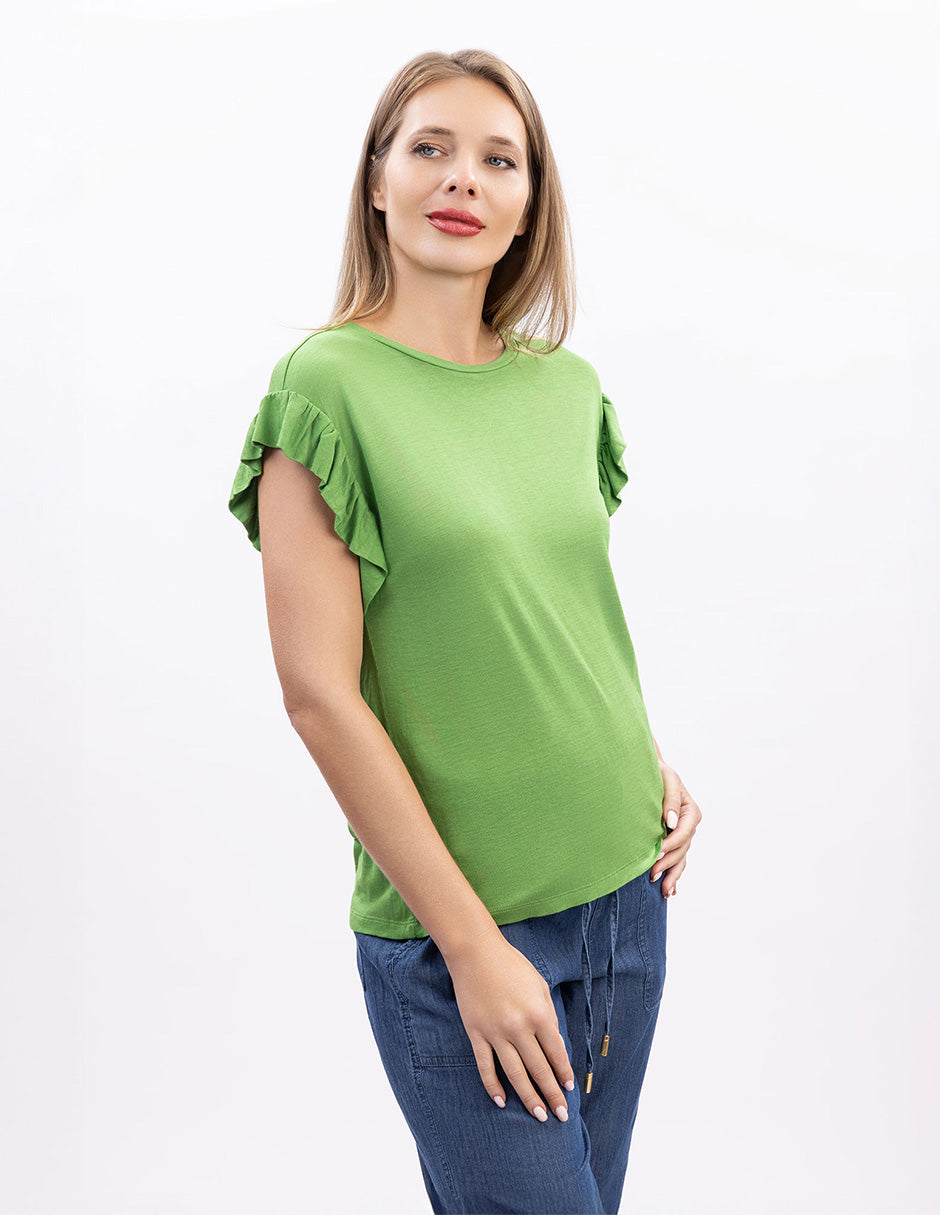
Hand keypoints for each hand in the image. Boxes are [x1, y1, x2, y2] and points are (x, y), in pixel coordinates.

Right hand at [445, 934, 574, 1122]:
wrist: (476, 953)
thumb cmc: (512, 965)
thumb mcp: (540, 985)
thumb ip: (549, 1015)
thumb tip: (554, 1044)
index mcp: (539, 1014)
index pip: (556, 1053)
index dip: (564, 1073)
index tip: (569, 1088)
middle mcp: (519, 1027)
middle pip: (539, 1069)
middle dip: (552, 1094)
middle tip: (561, 1114)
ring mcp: (496, 1033)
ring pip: (515, 1074)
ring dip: (529, 1098)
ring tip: (539, 1115)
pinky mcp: (476, 1033)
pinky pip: (486, 1066)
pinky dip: (493, 1085)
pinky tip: (501, 1101)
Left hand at [652, 760, 701, 897]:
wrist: (650, 773)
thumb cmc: (658, 772)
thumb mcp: (667, 779)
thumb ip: (671, 800)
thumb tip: (671, 822)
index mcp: (691, 811)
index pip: (684, 832)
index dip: (672, 843)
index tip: (658, 851)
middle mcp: (689, 826)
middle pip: (682, 849)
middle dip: (668, 862)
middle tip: (652, 874)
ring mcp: (682, 835)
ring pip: (680, 858)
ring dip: (672, 874)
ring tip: (664, 890)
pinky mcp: (673, 841)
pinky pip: (676, 860)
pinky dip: (673, 874)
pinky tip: (669, 890)